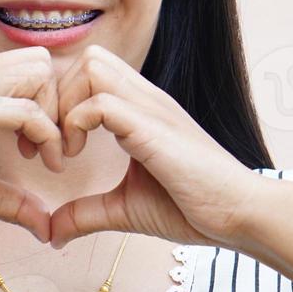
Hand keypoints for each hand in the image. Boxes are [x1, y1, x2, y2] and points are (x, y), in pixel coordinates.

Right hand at [0, 46, 65, 242]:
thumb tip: (48, 228)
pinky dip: (46, 137)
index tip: (38, 150)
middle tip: (46, 148)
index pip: (30, 67)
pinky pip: (28, 112)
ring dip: (53, 114)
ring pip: (39, 74)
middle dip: (57, 103)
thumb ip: (14, 201)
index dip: (46, 104)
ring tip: (41, 156)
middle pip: (41, 62)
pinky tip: (39, 163)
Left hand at [46, 45, 263, 250]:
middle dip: (57, 96)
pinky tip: (77, 157)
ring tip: (65, 150)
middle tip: (52, 144)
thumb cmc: (193, 209)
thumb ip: (86, 214)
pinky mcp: (153, 128)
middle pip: (86, 58)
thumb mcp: (125, 209)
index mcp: (140, 109)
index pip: (89, 71)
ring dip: (65, 106)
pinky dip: (76, 125)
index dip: (60, 101)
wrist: (241, 215)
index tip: (52, 148)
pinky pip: (101, 102)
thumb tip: (51, 233)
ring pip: (90, 67)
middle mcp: (145, 98)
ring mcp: (151, 108)